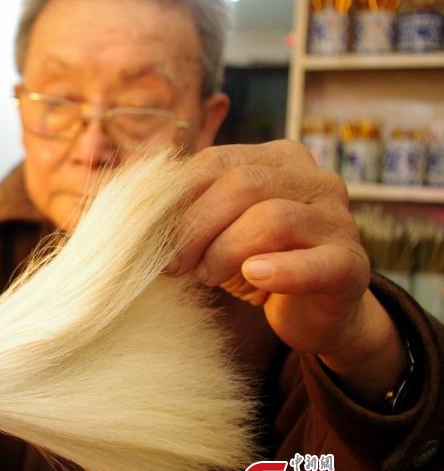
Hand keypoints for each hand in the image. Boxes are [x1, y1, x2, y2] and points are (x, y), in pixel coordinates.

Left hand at [167, 140, 405, 402]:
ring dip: (224, 250)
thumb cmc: (253, 262)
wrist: (312, 312)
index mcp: (277, 158)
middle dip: (195, 226)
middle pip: (243, 184)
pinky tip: (254, 277)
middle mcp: (313, 178)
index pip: (216, 161)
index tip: (152, 237)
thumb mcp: (214, 228)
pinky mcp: (352, 265)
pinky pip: (316, 262)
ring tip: (206, 276)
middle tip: (172, 265)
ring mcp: (338, 219)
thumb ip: (183, 209)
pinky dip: (280, 270)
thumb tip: (118, 206)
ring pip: (273, 218)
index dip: (178, 199)